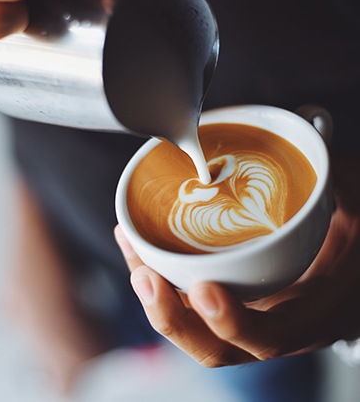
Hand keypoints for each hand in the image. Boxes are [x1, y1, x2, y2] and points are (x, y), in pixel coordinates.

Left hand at [115, 150, 359, 366]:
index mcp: (310, 313)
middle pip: (214, 347)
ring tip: (129, 247)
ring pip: (193, 326)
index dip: (231, 323)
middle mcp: (273, 324)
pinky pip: (186, 302)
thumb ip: (335, 174)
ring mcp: (246, 316)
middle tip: (143, 275)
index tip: (203, 289)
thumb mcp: (353, 207)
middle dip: (170, 316)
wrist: (348, 268)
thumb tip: (312, 120)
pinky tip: (137, 243)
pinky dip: (159, 277)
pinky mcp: (228, 301)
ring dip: (153, 296)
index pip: (267, 337)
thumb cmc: (353, 240)